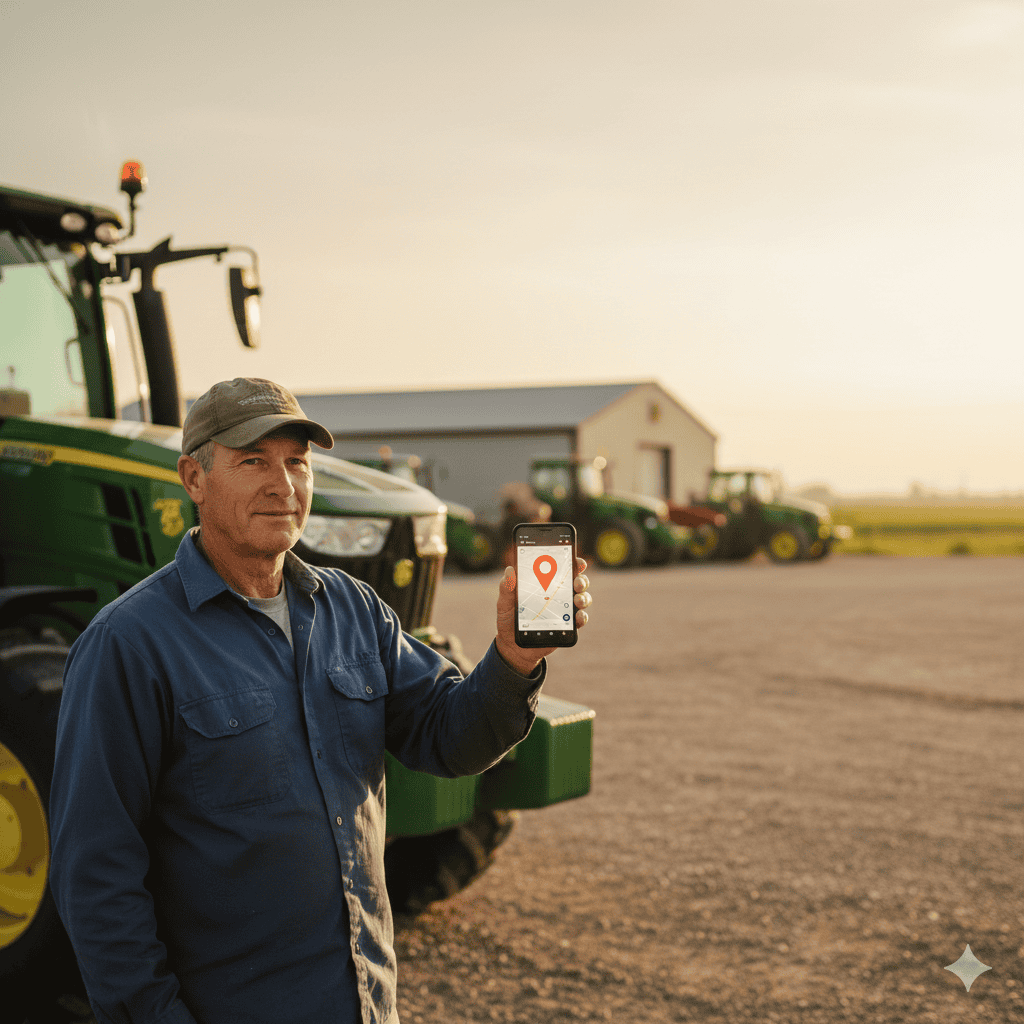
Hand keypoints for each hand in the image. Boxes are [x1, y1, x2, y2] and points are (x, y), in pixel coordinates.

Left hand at [494, 556, 590, 675]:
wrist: (512, 646)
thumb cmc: (509, 619)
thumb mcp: (505, 603)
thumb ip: (507, 588)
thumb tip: (510, 570)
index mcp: (545, 584)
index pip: (562, 569)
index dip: (573, 563)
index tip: (577, 561)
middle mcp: (559, 595)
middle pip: (577, 582)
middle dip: (582, 580)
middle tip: (577, 582)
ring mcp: (564, 610)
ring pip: (582, 599)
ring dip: (584, 597)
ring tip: (577, 600)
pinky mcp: (567, 626)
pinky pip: (580, 620)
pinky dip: (582, 617)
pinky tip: (578, 616)